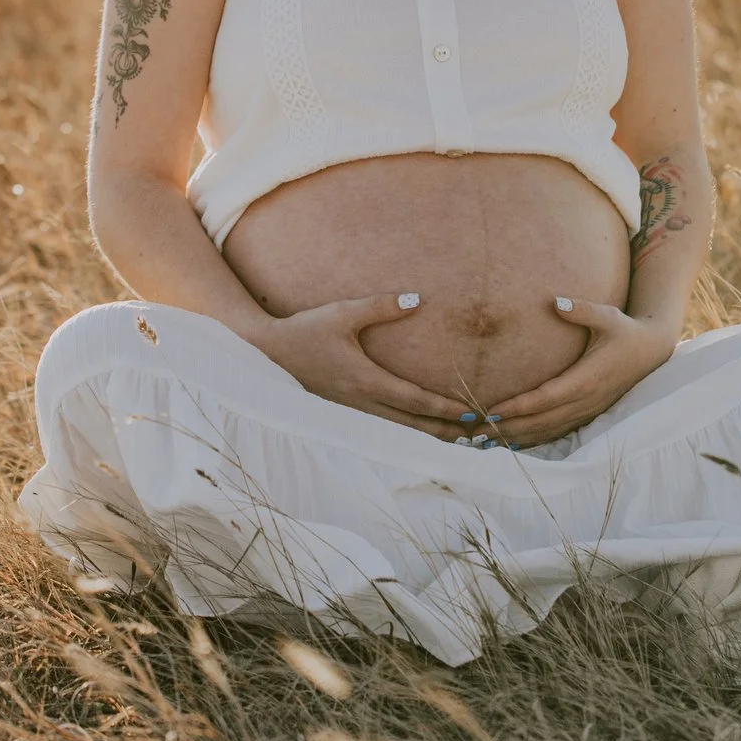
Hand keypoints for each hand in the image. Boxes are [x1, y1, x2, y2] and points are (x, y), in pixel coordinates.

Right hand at [239, 294, 471, 439]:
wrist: (267, 353)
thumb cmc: (305, 330)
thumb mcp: (343, 313)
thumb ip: (381, 306)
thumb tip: (417, 299)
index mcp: (365, 380)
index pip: (413, 398)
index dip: (442, 408)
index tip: (468, 413)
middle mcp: (361, 402)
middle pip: (410, 424)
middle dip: (443, 431)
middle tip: (474, 438)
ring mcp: (350, 411)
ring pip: (397, 431)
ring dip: (426, 436)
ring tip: (454, 441)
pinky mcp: (343, 412)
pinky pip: (382, 428)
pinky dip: (405, 434)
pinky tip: (417, 435)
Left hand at [488, 298, 678, 447]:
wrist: (650, 352)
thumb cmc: (624, 331)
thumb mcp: (608, 316)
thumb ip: (582, 310)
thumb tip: (557, 301)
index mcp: (587, 379)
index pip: (546, 398)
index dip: (518, 407)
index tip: (491, 410)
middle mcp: (585, 400)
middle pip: (540, 421)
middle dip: (507, 428)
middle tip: (474, 432)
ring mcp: (587, 411)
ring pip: (547, 431)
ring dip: (515, 437)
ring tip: (483, 440)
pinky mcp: (587, 414)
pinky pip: (556, 432)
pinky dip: (532, 439)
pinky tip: (510, 442)